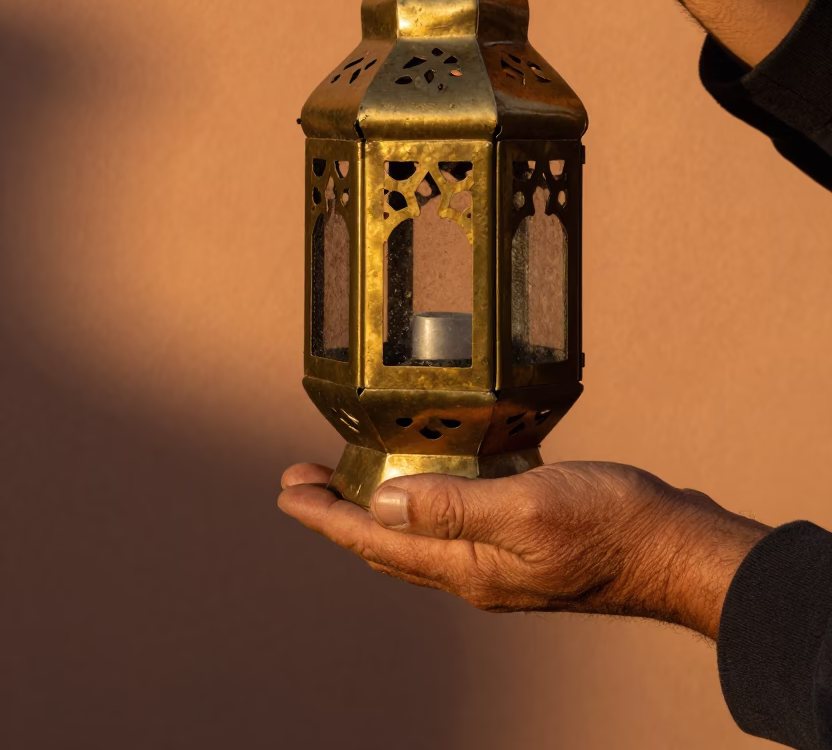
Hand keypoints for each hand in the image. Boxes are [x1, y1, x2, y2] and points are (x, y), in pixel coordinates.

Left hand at [279, 460, 768, 637]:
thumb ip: (454, 506)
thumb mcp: (527, 507)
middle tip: (304, 479)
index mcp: (466, 567)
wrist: (674, 549)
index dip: (325, 515)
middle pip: (386, 543)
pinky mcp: (524, 542)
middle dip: (340, 511)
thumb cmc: (610, 528)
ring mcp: (499, 560)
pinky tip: (439, 467)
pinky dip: (432, 495)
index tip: (287, 489)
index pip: (373, 541)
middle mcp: (474, 572)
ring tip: (356, 472)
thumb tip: (382, 501)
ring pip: (420, 534)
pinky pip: (459, 519)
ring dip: (381, 504)